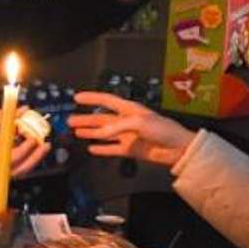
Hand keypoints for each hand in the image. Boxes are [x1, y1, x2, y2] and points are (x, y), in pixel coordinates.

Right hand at [0, 109, 50, 176]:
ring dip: (33, 159)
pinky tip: (33, 149)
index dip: (23, 149)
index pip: (8, 158)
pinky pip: (15, 168)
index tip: (31, 138)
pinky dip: (26, 159)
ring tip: (43, 146)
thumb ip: (3, 116)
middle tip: (44, 144)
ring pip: (18, 171)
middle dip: (34, 157)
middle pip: (17, 170)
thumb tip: (22, 111)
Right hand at [68, 92, 194, 166]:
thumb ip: (118, 126)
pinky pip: (112, 149)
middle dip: (86, 119)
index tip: (77, 97)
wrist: (178, 149)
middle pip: (101, 118)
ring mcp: (127, 136)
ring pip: (104, 133)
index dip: (92, 98)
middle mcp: (126, 121)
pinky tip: (91, 148)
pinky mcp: (130, 150)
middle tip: (70, 120)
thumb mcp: (140, 122)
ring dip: (90, 132)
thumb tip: (100, 134)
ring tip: (76, 132)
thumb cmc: (163, 130)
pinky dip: (101, 149)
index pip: (107, 100)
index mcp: (130, 110)